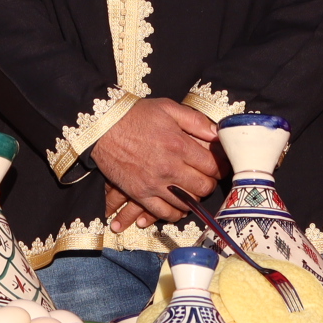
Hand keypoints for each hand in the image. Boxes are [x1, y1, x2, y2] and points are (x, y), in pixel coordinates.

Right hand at [91, 98, 221, 229]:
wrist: (103, 127)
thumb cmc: (136, 115)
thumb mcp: (168, 108)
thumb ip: (195, 120)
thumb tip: (217, 134)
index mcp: (179, 145)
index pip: (212, 166)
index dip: (219, 167)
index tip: (218, 166)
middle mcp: (169, 167)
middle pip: (203, 187)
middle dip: (208, 183)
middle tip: (204, 177)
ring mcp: (154, 183)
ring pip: (187, 203)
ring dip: (193, 198)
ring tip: (191, 189)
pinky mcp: (140, 193)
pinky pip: (164, 213)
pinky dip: (175, 213)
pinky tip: (177, 205)